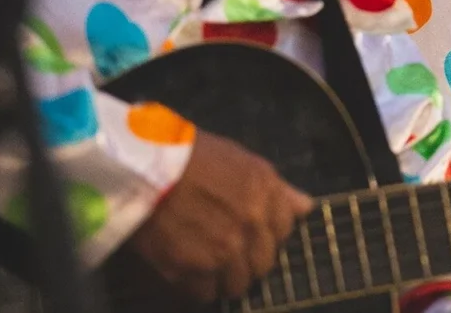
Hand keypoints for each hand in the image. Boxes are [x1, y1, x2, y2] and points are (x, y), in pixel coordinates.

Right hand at [128, 129, 313, 301]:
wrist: (145, 168)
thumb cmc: (195, 156)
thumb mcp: (245, 161)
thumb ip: (278, 189)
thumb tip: (305, 208)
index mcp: (267, 196)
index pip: (285, 231)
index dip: (268, 232)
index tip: (253, 231)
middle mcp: (250, 227)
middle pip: (264, 264)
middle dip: (250, 259)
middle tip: (230, 250)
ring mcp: (222, 252)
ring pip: (237, 284)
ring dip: (226, 278)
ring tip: (208, 263)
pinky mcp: (191, 271)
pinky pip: (205, 293)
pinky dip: (199, 286)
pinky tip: (189, 268)